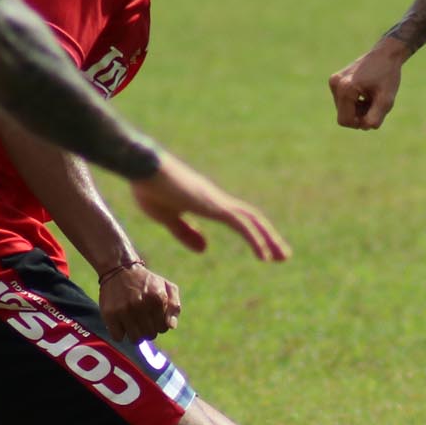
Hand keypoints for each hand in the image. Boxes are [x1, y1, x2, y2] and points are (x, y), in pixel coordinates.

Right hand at [99, 263, 181, 340]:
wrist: (119, 270)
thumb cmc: (146, 281)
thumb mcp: (166, 286)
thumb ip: (174, 306)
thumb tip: (171, 326)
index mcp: (158, 297)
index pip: (163, 328)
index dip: (159, 324)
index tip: (153, 317)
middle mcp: (141, 304)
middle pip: (150, 335)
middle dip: (148, 329)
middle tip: (142, 319)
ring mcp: (124, 310)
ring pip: (135, 339)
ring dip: (135, 334)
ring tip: (133, 323)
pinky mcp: (109, 314)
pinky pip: (118, 337)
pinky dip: (120, 333)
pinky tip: (121, 323)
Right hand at [128, 148, 289, 261]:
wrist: (142, 167)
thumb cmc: (149, 187)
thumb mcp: (167, 217)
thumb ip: (185, 232)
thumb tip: (205, 248)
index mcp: (208, 203)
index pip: (238, 219)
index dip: (253, 234)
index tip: (264, 251)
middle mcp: (217, 200)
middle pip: (251, 219)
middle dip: (269, 237)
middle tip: (284, 255)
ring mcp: (217, 201)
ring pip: (252, 221)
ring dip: (269, 239)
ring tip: (282, 257)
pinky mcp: (213, 205)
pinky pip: (241, 225)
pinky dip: (256, 239)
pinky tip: (264, 256)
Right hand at [329, 39, 408, 129]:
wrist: (385, 55)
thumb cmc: (387, 76)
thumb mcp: (386, 99)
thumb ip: (375, 116)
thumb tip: (365, 127)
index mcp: (346, 88)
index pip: (345, 120)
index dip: (360, 123)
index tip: (374, 114)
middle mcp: (336, 83)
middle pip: (344, 116)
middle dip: (359, 115)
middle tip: (375, 103)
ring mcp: (334, 81)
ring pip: (343, 110)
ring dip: (358, 109)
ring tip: (371, 97)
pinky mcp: (335, 80)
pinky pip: (342, 101)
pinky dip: (354, 102)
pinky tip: (366, 93)